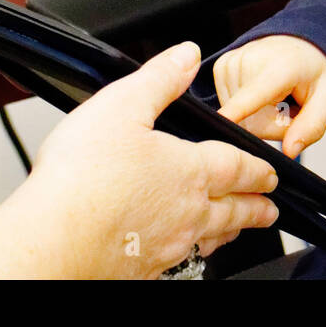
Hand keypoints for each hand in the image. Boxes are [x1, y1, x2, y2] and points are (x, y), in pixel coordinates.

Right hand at [0, 42, 279, 278]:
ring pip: (211, 239)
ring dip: (230, 232)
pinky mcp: (141, 270)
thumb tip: (186, 56)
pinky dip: (192, 256)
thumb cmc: (83, 177)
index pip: (238, 167)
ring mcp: (166, 247)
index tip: (271, 172)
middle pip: (234, 210)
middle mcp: (186, 214)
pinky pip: (180, 264)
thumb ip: (160, 79)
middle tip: (270, 209)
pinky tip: (183, 253)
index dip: (258, 168)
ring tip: (236, 231)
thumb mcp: (122, 106)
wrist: (54, 240)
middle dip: (255, 207)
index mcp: (189, 171)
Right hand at [214, 35, 325, 157]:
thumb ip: (312, 125)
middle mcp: (250, 59)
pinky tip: (260, 92)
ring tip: (276, 96)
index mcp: (281, 66)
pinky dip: (246, 107)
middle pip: (252, 122)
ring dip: (259, 116)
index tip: (220, 121)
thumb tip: (289, 151)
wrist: (299, 46)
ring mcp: (231, 62)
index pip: (255, 94)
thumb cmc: (313, 72)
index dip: (237, 110)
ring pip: (238, 118)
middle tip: (289, 106)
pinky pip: (229, 108)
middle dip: (272, 125)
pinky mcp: (220, 67)